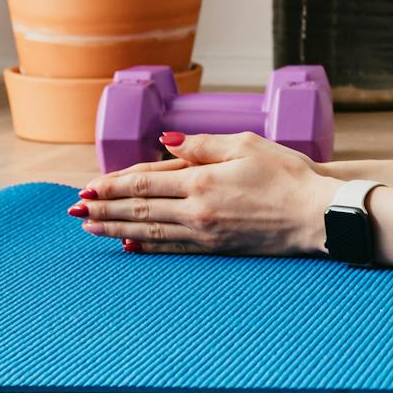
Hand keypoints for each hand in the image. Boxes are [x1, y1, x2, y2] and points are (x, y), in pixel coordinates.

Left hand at [73, 131, 328, 255]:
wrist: (317, 215)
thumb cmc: (288, 174)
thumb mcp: (246, 145)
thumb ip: (202, 144)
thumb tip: (164, 143)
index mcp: (201, 180)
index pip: (144, 181)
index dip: (113, 184)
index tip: (88, 185)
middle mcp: (197, 210)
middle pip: (139, 208)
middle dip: (104, 208)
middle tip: (75, 208)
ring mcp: (206, 233)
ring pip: (149, 231)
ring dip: (116, 228)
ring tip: (91, 226)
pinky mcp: (217, 249)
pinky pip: (173, 249)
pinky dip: (146, 247)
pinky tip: (129, 246)